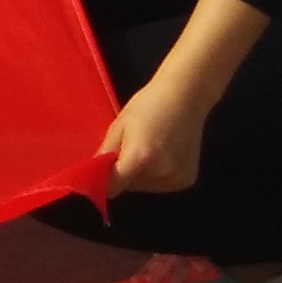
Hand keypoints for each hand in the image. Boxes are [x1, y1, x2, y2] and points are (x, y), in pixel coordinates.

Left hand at [101, 79, 210, 195]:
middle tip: (128, 150)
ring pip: (146, 186)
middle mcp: (160, 172)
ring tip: (147, 149)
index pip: (114, 187)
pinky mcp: (187, 179)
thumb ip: (105, 152)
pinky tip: (163, 154)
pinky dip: (158, 175)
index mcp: (140, 157)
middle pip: (130, 186)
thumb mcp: (119, 125)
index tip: (99, 175)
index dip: (104, 183)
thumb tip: (93, 174)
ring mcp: (176, 178)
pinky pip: (162, 184)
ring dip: (140, 175)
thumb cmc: (148, 105)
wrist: (185, 95)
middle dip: (124, 174)